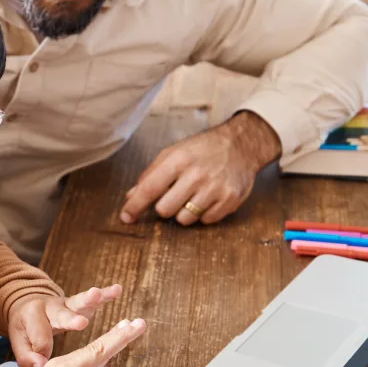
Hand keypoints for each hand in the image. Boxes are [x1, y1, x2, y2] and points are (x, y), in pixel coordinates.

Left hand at [7, 284, 122, 366]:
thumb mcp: (19, 343)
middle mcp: (50, 308)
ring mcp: (66, 304)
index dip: (44, 352)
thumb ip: (27, 358)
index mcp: (33, 318)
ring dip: (89, 299)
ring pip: (78, 302)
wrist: (28, 306)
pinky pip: (92, 300)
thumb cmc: (26, 329)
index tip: (44, 364)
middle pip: (61, 315)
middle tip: (81, 323)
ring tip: (97, 294)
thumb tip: (41, 366)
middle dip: (71, 320)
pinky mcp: (79, 303)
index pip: (41, 339)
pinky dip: (105, 294)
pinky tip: (116, 290)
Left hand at [120, 111, 281, 225]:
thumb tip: (131, 197)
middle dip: (164, 207)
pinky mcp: (229, 200)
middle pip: (165, 210)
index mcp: (178, 160)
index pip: (149, 189)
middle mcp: (196, 174)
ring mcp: (214, 188)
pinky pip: (206, 221)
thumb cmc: (203, 149)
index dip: (134, 206)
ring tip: (193, 196)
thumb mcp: (175, 152)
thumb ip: (152, 174)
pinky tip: (209, 198)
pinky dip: (204, 214)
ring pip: (184, 219)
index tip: (126, 217)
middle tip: (174, 196)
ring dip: (184, 212)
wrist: (241, 145)